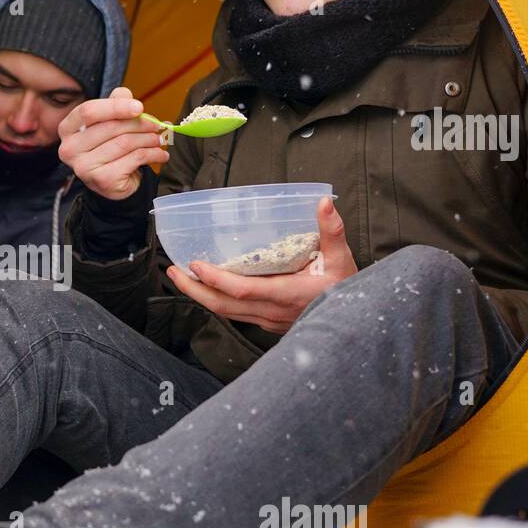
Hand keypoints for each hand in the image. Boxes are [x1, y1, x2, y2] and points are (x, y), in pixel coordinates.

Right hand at [58, 86, 168, 199]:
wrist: (112, 183)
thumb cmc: (109, 147)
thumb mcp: (109, 121)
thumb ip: (115, 103)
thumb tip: (125, 94)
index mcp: (68, 128)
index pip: (88, 111)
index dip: (115, 107)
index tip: (139, 107)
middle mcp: (70, 149)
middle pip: (110, 127)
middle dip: (139, 124)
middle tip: (156, 124)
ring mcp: (84, 167)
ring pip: (124, 143)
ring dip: (148, 139)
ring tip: (158, 139)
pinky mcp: (102, 180)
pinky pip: (134, 159)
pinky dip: (152, 154)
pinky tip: (160, 154)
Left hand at [165, 196, 357, 334]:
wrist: (355, 324)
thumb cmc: (347, 289)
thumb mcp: (343, 259)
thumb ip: (332, 230)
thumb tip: (323, 203)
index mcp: (286, 295)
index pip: (241, 290)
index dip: (215, 279)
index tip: (196, 265)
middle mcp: (271, 312)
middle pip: (222, 305)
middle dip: (193, 289)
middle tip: (172, 271)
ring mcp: (267, 320)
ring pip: (225, 312)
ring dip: (200, 295)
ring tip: (182, 276)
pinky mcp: (267, 323)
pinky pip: (234, 313)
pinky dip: (216, 300)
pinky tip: (207, 287)